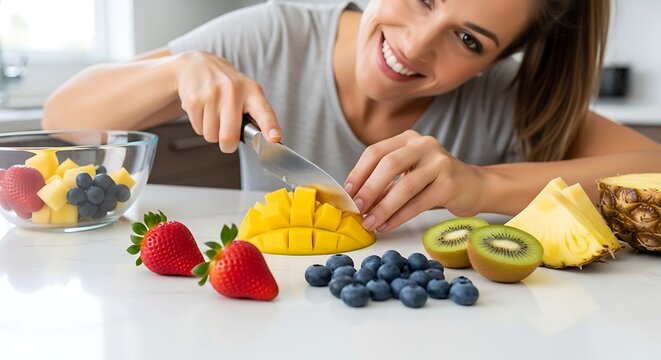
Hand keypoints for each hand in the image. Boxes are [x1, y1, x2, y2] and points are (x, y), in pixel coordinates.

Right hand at [174, 51, 280, 151]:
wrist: (197, 65)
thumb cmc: (227, 86)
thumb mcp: (247, 93)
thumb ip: (256, 116)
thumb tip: (263, 142)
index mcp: (252, 91)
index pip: (264, 112)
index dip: (270, 127)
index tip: (274, 138)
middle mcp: (233, 90)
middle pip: (229, 136)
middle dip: (228, 145)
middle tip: (227, 139)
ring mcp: (212, 94)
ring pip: (211, 135)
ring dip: (212, 133)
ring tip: (214, 116)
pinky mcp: (193, 99)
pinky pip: (198, 129)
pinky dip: (200, 126)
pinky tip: (203, 111)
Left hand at [344, 130, 484, 231]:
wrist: (475, 186)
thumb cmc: (434, 181)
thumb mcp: (408, 175)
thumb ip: (384, 183)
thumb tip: (355, 201)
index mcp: (408, 139)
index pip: (375, 152)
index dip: (358, 174)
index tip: (347, 194)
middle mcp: (424, 145)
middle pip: (388, 164)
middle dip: (368, 189)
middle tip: (356, 209)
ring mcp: (440, 162)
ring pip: (404, 186)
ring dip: (383, 207)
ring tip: (370, 222)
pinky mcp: (450, 184)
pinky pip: (419, 203)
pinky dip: (399, 216)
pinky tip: (387, 225)